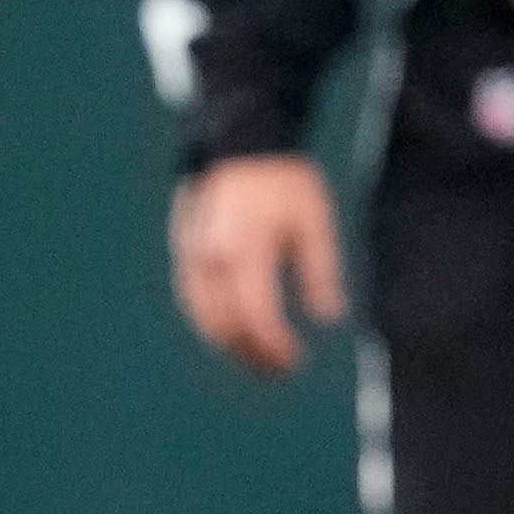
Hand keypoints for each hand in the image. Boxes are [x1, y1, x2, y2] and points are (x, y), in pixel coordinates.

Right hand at [172, 155, 345, 376]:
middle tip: (279, 369)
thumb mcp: (313, 222)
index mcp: (247, 251)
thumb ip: (320, 271)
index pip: (257, 317)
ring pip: (204, 318)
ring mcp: (192, 257)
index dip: (275, 346)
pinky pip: (193, 301)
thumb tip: (329, 317)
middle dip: (252, 354)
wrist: (238, 143)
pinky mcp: (183, 253)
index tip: (295, 360)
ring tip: (257, 357)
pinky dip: (212, 324)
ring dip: (230, 345)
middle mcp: (213, 259)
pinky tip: (233, 332)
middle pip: (226, 326)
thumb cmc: (282, 181)